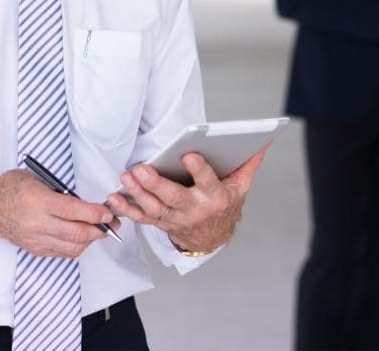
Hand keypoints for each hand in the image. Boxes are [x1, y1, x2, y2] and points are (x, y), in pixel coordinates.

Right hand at [0, 169, 118, 258]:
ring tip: (98, 229)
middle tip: (110, 222)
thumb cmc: (12, 188)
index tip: (107, 211)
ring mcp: (36, 240)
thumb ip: (63, 193)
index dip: (96, 213)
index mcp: (38, 201)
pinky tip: (81, 236)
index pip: (74, 212)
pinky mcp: (36, 249)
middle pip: (77, 234)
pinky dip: (77, 246)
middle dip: (99, 229)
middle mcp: (37, 224)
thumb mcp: (38, 179)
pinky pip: (63, 253)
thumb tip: (88, 204)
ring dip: (90, 240)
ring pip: (73, 248)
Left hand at [105, 146, 268, 252]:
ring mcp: (174, 219)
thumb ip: (248, 163)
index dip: (199, 170)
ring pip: (154, 208)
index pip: (207, 183)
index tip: (190, 155)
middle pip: (173, 198)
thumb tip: (263, 140)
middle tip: (142, 168)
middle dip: (157, 184)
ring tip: (127, 175)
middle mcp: (193, 210)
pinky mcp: (160, 224)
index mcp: (215, 199)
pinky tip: (114, 197)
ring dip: (138, 193)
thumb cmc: (225, 205)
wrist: (212, 238)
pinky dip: (126, 209)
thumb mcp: (241, 187)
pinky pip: (141, 218)